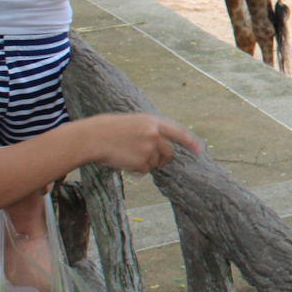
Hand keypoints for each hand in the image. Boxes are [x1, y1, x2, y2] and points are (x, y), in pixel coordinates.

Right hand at [79, 114, 202, 172]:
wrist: (92, 138)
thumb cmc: (108, 129)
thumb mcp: (133, 123)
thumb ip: (150, 131)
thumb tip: (162, 146)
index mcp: (152, 121)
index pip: (178, 132)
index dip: (190, 141)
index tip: (199, 150)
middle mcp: (154, 134)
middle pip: (169, 152)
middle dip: (163, 159)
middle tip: (154, 162)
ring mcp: (149, 148)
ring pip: (155, 163)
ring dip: (145, 163)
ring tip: (127, 154)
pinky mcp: (142, 161)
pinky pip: (144, 171)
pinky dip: (136, 170)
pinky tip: (123, 160)